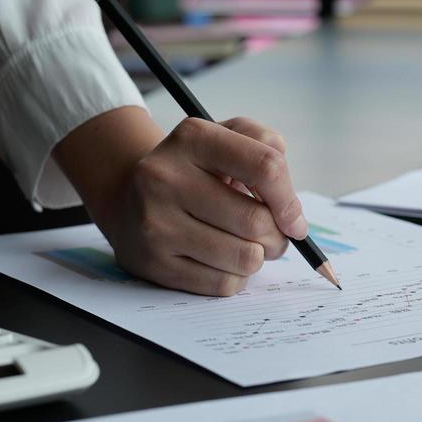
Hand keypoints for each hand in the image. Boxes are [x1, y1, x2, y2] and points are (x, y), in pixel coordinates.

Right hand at [54, 107, 307, 295]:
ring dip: (258, 257)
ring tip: (246, 244)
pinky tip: (222, 259)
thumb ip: (267, 149)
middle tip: (273, 235)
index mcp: (192, 138)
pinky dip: (236, 277)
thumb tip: (291, 213)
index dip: (290, 199)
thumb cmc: (194, 168)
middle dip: (278, 235)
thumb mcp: (226, 137)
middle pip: (256, 221)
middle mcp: (165, 178)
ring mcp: (155, 223)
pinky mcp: (153, 263)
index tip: (294, 218)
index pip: (265, 167)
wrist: (127, 197)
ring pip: (244, 257)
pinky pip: (223, 283)